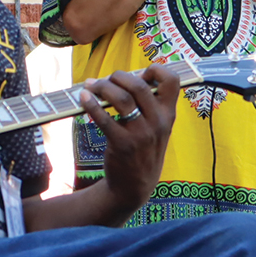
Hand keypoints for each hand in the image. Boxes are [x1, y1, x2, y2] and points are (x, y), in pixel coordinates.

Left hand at [79, 65, 179, 211]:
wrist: (134, 187)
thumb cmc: (142, 151)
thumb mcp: (157, 130)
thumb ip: (150, 106)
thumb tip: (127, 78)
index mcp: (169, 115)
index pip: (172, 81)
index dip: (156, 69)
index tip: (140, 72)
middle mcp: (158, 123)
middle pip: (139, 85)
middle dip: (118, 76)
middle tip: (106, 80)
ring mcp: (141, 134)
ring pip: (121, 98)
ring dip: (102, 87)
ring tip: (91, 87)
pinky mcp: (122, 144)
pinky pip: (104, 118)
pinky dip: (91, 105)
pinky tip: (83, 98)